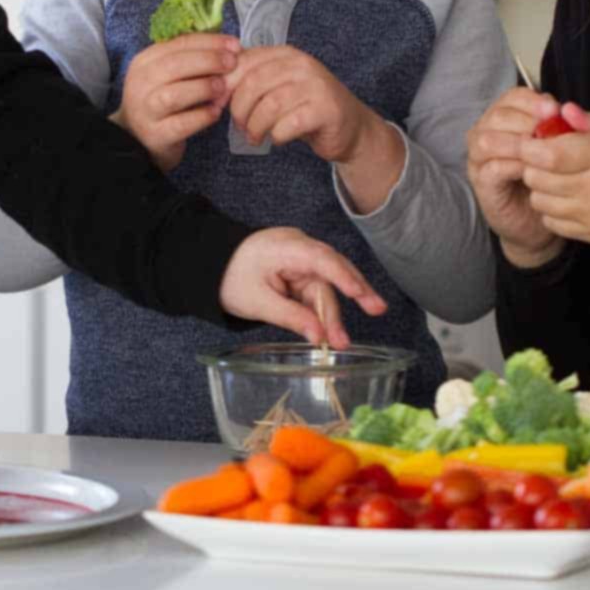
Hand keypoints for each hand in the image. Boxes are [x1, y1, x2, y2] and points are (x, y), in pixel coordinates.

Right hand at [112, 34, 238, 172]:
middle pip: (173, 65)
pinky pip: (180, 124)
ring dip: (203, 88)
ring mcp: (145, 111)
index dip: (209, 42)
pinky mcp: (155, 135)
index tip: (234, 45)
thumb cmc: (162, 99)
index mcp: (145, 61)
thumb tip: (230, 47)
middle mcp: (140, 84)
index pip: (178, 43)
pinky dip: (201, 116)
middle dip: (208, 61)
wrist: (139, 137)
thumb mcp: (168, 74)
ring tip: (223, 88)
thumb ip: (192, 59)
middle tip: (232, 63)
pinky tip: (215, 112)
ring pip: (173, 95)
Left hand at [219, 227, 387, 346]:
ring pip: (326, 285)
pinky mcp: (301, 270)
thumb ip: (291, 317)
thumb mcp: (257, 302)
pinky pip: (317, 290)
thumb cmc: (231, 279)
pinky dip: (323, 309)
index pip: (322, 259)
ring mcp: (301, 258)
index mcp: (286, 247)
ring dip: (334, 313)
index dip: (343, 276)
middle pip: (331, 271)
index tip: (359, 293)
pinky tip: (331, 331)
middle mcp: (299, 247)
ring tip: (341, 341)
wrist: (212, 265)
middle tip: (377, 310)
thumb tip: (319, 337)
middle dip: (354, 293)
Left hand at [227, 48, 404, 212]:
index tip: (219, 104)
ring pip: (269, 105)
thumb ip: (250, 81)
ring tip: (255, 136)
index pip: (243, 62)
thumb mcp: (277, 87)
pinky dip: (276, 135)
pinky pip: (288, 124)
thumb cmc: (305, 108)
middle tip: (240, 126)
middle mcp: (301, 64)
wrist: (349, 127)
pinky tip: (278, 138)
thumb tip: (213, 87)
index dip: (225, 85)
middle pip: (253, 83)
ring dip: (255, 126)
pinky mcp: (326, 110)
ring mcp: (316, 86)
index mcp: (284, 54)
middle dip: (239, 109)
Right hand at [466, 86, 565, 267]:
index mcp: (505, 119)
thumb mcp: (560, 149)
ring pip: (487, 139)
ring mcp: (479, 159)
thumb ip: (564, 128)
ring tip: (540, 152)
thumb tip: (571, 110)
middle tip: (548, 132)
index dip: (532, 101)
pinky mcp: (481, 183)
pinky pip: (491, 168)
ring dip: (515, 142)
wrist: (538, 223)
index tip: (555, 110)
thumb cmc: (550, 180)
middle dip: (525, 120)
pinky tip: (531, 171)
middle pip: (497, 115)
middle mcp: (485, 133)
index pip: (511, 97)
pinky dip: (512, 165)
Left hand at [518, 107, 589, 256]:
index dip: (530, 146)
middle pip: (537, 178)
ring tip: (555, 179)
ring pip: (540, 202)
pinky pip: (554, 224)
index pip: (548, 154)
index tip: (531, 141)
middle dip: (532, 166)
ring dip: (540, 189)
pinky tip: (566, 201)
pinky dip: (551, 212)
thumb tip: (563, 110)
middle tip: (542, 159)